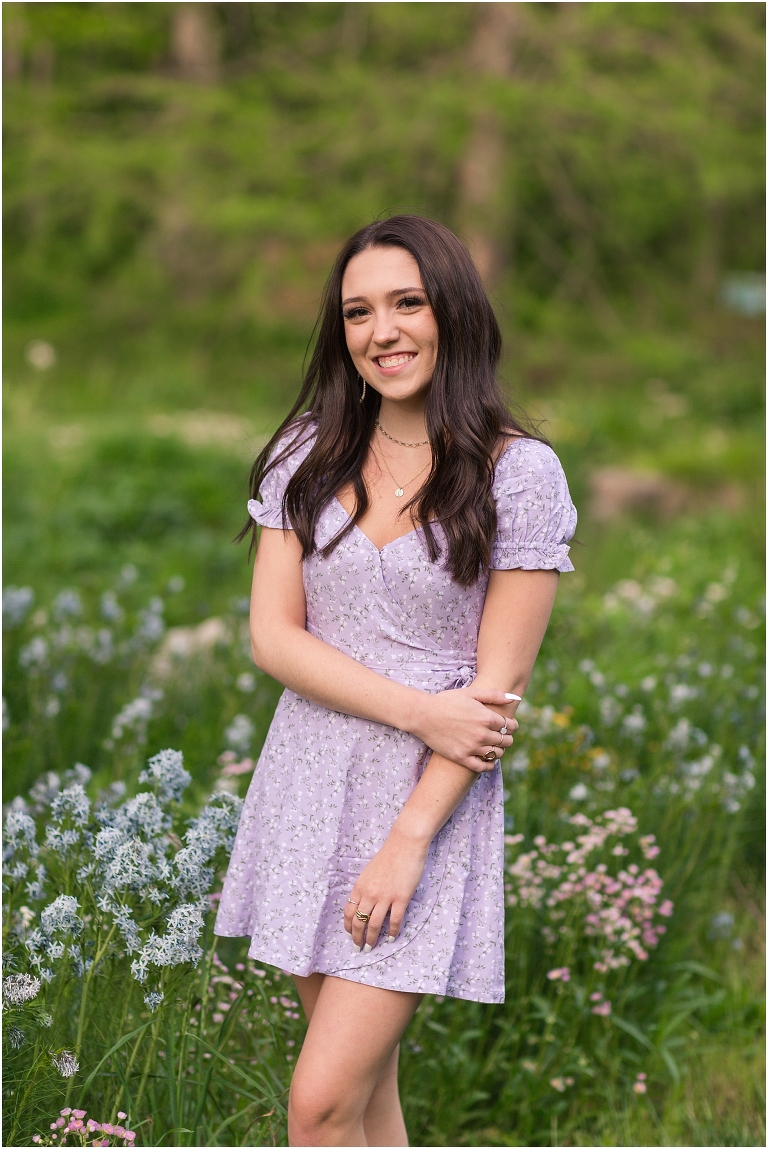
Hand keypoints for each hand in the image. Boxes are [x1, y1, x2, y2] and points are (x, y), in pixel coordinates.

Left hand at [343, 829, 427, 951]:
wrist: (405, 845)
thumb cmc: (388, 856)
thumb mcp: (369, 872)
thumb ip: (365, 888)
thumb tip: (363, 905)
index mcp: (360, 886)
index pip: (349, 912)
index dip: (348, 926)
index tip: (350, 935)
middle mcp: (369, 893)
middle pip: (359, 922)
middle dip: (357, 938)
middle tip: (358, 948)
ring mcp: (385, 897)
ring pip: (374, 924)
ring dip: (371, 939)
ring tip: (371, 948)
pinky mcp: (401, 898)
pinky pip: (394, 921)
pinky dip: (392, 932)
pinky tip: (391, 938)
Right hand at [409, 686, 517, 772]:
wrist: (424, 715)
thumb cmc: (446, 701)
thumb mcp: (470, 693)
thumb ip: (494, 695)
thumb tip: (513, 698)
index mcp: (486, 717)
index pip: (510, 726)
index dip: (512, 725)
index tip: (509, 725)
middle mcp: (482, 734)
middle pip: (506, 741)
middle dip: (507, 737)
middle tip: (501, 735)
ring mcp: (472, 747)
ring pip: (497, 754)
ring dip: (499, 750)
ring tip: (494, 745)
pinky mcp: (462, 758)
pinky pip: (483, 767)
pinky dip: (489, 764)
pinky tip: (488, 760)